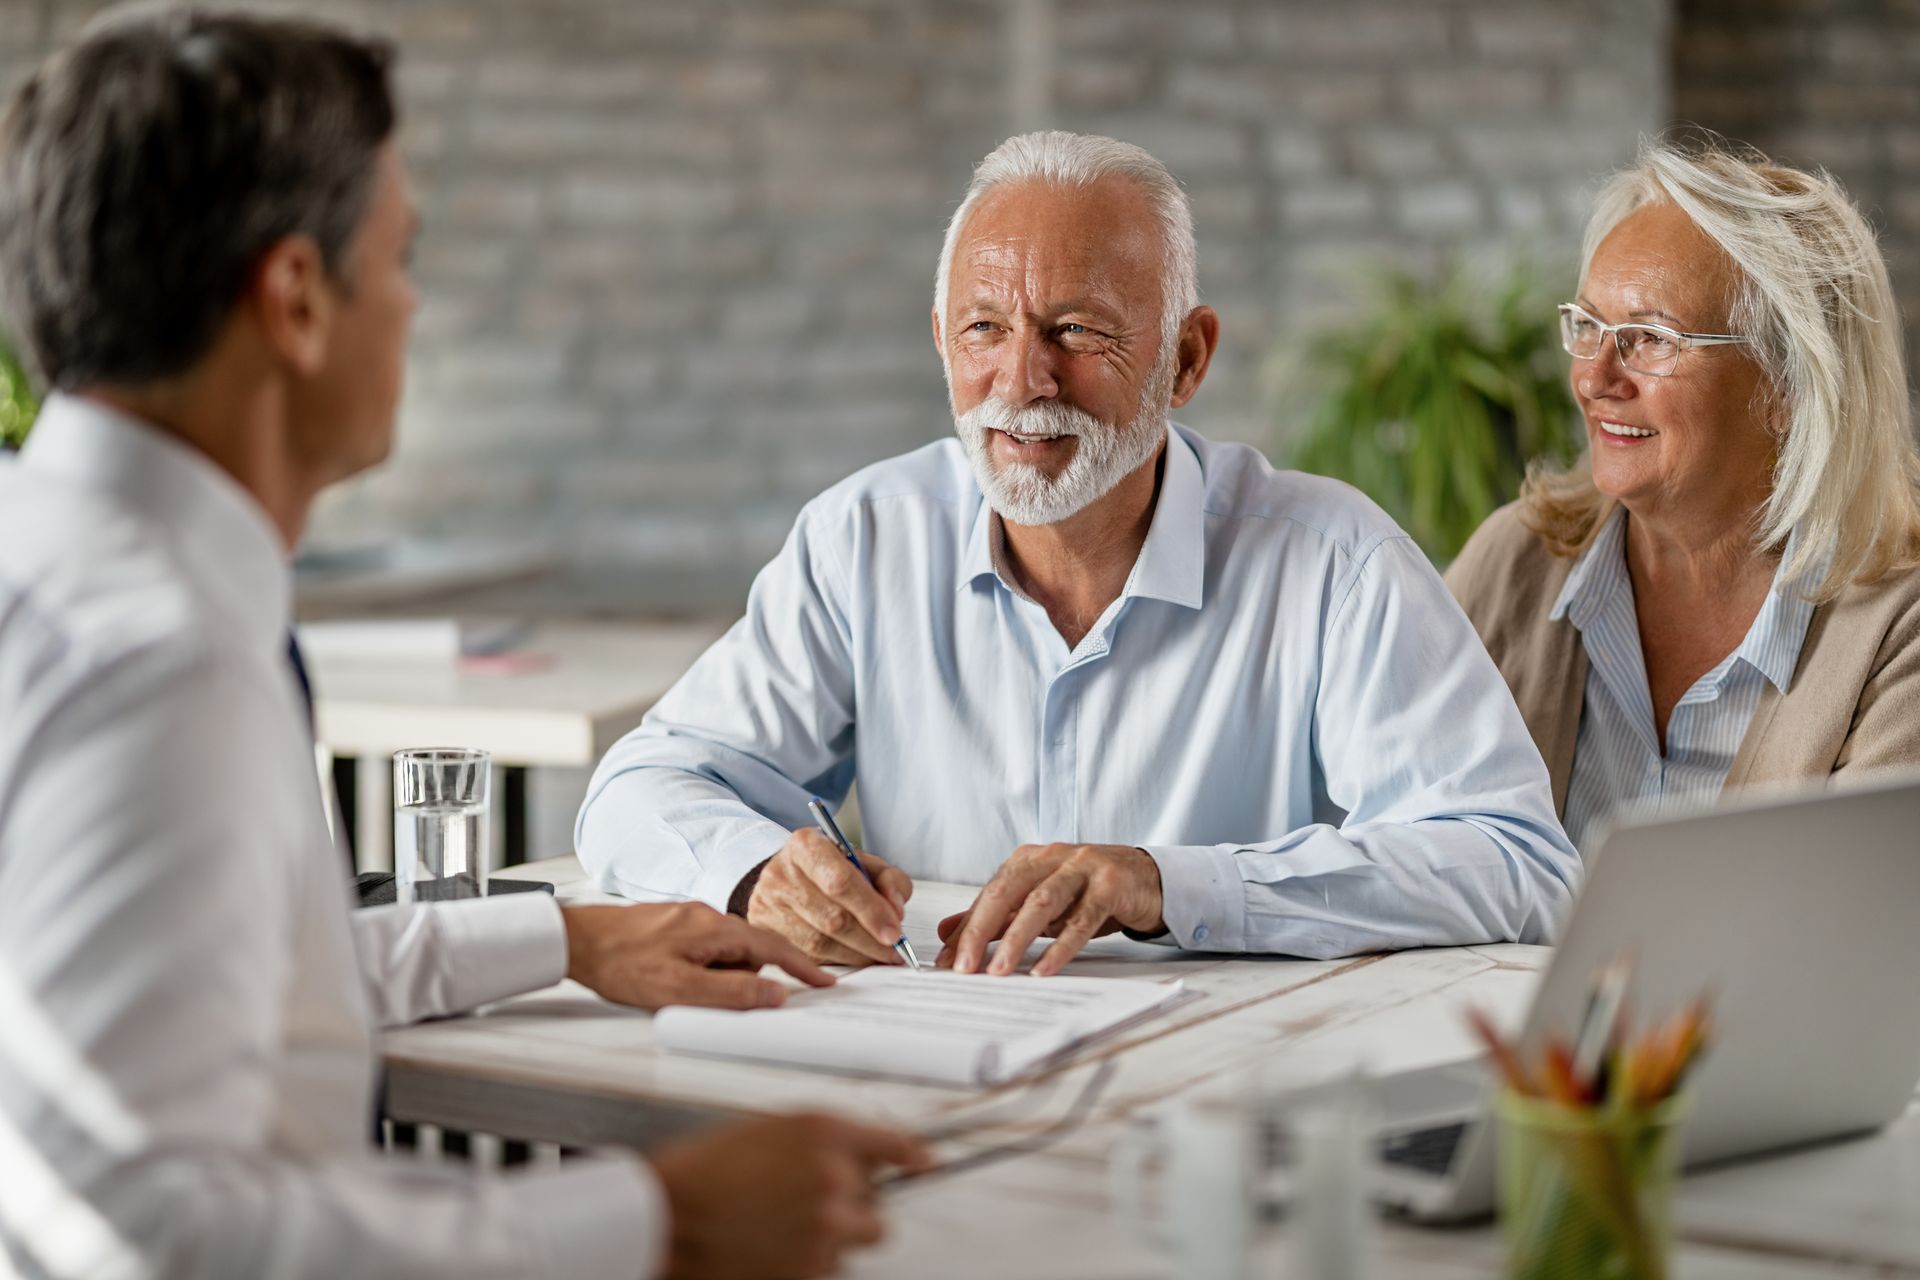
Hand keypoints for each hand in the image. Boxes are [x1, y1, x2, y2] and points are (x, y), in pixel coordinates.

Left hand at [561, 902, 833, 1009]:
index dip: (803, 968)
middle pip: (747, 956)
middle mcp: (707, 917)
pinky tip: (668, 982)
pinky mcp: (673, 928)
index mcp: (715, 929)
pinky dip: (699, 973)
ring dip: (712, 981)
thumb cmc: (620, 964)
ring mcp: (689, 920)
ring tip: (671, 991)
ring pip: (723, 957)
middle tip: (700, 1000)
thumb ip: (731, 994)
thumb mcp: (678, 989)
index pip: (774, 948)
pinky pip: (703, 953)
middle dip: (738, 985)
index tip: (826, 983)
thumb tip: (776, 997)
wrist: (573, 940)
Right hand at [651, 1112, 931, 1279]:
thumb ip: (820, 1142)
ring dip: (834, 1239)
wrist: (665, 1218)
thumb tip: (859, 1158)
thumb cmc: (704, 1173)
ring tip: (781, 1230)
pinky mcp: (813, 1267)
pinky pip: (831, 1268)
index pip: (893, 1143)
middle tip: (809, 1209)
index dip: (913, 1156)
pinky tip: (770, 1249)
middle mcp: (834, 1175)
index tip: (925, 1164)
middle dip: (853, 1209)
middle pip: (878, 1204)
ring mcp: (827, 1225)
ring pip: (859, 1240)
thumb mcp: (768, 1131)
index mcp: (822, 1131)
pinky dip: (809, 1263)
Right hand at [745, 828, 914, 965]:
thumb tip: (895, 910)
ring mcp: (767, 906)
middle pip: (832, 918)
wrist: (787, 877)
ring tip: (879, 956)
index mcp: (805, 846)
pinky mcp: (763, 933)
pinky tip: (855, 958)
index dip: (871, 910)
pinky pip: (806, 957)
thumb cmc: (829, 869)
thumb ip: (889, 880)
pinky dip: (837, 961)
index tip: (894, 932)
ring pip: (819, 943)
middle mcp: (780, 874)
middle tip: (893, 950)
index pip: (841, 882)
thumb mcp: (864, 862)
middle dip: (869, 940)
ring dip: (856, 955)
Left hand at [935, 843, 1163, 976]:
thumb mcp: (1039, 903)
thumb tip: (947, 932)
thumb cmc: (1089, 892)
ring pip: (1041, 903)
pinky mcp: (1111, 885)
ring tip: (998, 971)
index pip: (989, 895)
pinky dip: (1061, 946)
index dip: (966, 929)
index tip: (947, 963)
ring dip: (1017, 939)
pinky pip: (1082, 919)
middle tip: (964, 967)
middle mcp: (1052, 857)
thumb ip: (996, 917)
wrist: (1147, 879)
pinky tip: (1044, 969)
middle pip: (1007, 893)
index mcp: (1029, 860)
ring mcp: (1083, 868)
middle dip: (981, 931)